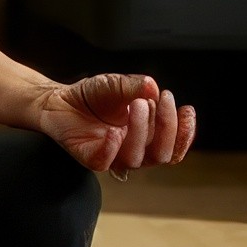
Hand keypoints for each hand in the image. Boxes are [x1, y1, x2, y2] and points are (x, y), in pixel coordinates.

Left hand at [34, 73, 195, 177]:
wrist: (59, 100)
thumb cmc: (92, 96)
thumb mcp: (116, 84)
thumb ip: (135, 85)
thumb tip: (152, 87)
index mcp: (147, 136)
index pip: (174, 146)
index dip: (185, 133)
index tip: (187, 109)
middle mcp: (134, 150)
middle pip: (162, 154)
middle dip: (167, 127)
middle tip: (160, 100)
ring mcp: (114, 156)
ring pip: (138, 159)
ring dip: (142, 131)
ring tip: (138, 104)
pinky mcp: (92, 159)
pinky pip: (106, 162)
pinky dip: (112, 147)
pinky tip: (114, 131)